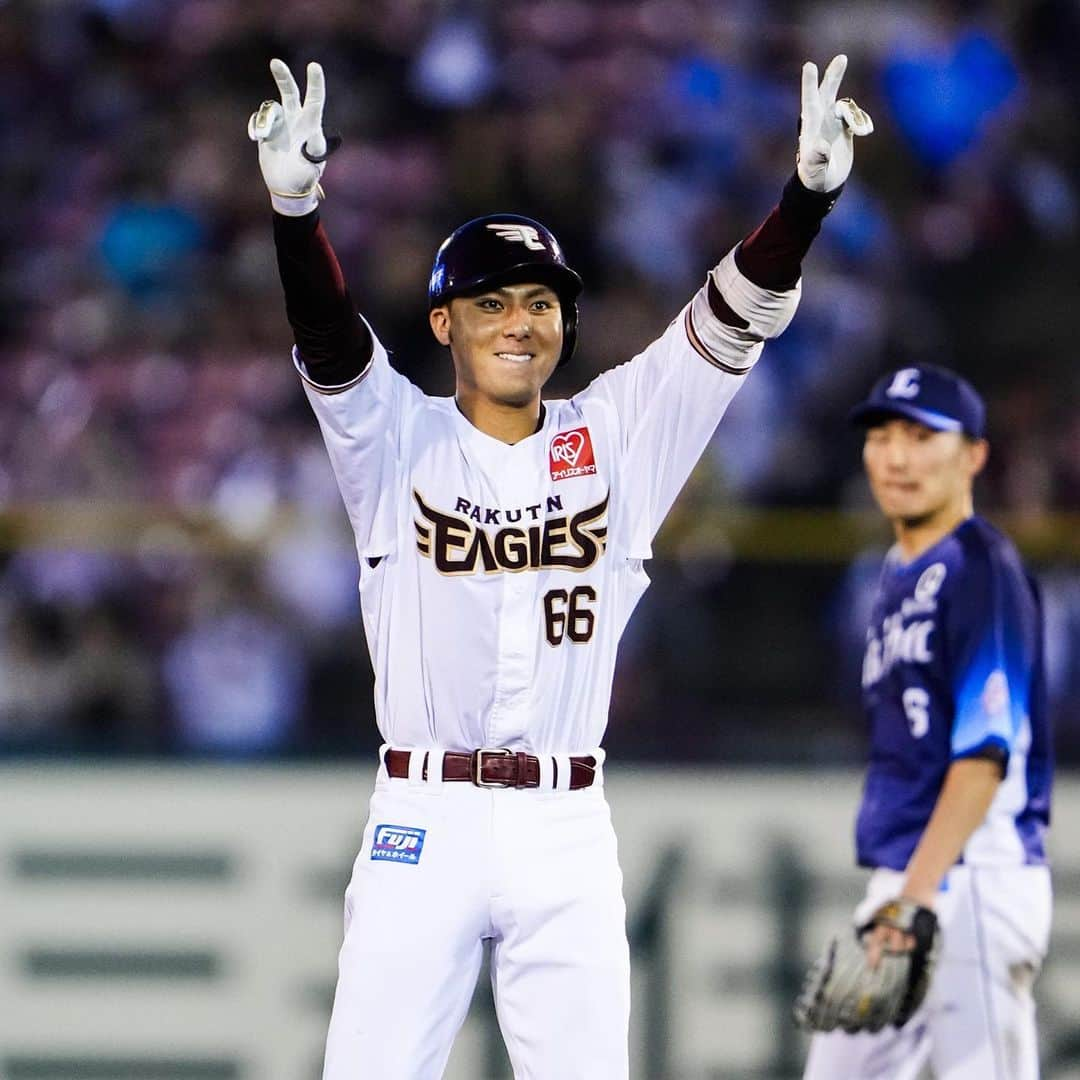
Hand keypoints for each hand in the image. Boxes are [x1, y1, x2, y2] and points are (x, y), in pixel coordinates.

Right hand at [248, 59, 330, 215]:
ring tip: (260, 136)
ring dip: (264, 120)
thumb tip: (312, 138)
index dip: (315, 83)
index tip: (314, 66)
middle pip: (290, 93)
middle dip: (283, 77)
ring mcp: (281, 124)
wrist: (288, 188)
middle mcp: (296, 120)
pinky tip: (255, 138)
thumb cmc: (305, 177)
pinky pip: (258, 119)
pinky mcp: (267, 131)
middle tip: (275, 63)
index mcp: (311, 126)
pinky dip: (255, 125)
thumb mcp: (313, 164)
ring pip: (270, 107)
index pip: (315, 101)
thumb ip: (313, 149)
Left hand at [797, 54, 872, 192]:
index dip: (809, 84)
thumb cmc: (814, 178)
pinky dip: (862, 121)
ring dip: (855, 112)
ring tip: (861, 132)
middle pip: (827, 93)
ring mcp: (833, 124)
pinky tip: (864, 132)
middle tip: (841, 58)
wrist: (824, 184)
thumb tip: (822, 147)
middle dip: (833, 76)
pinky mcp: (844, 129)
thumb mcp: (814, 171)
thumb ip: (817, 159)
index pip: (810, 102)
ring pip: (845, 105)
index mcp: (811, 128)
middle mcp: (821, 121)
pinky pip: (856, 116)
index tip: (809, 65)